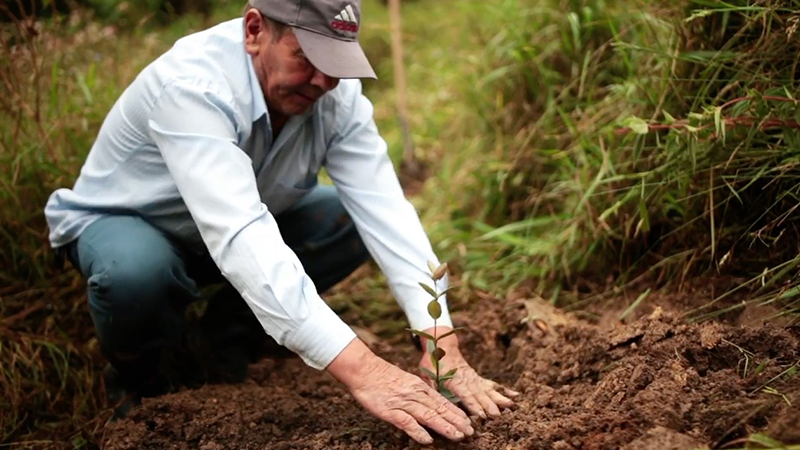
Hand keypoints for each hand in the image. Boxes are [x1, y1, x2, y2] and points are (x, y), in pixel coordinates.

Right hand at [327, 339, 474, 444]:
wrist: (365, 370)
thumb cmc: (384, 377)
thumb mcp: (406, 382)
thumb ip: (419, 393)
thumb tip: (432, 406)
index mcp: (420, 388)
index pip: (442, 402)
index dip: (456, 413)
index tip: (469, 422)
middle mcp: (415, 394)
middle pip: (439, 409)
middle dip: (456, 422)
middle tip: (470, 433)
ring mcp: (403, 402)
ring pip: (428, 415)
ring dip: (444, 426)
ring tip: (457, 436)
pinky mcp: (390, 410)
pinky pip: (406, 422)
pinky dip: (417, 431)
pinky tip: (428, 439)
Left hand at [418, 326, 518, 418]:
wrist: (442, 346)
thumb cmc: (432, 363)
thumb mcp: (427, 375)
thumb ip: (434, 388)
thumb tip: (438, 401)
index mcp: (454, 380)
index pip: (465, 394)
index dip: (473, 405)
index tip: (481, 415)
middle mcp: (467, 380)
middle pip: (480, 394)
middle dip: (489, 406)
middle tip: (497, 417)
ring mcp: (475, 379)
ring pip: (488, 390)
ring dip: (499, 399)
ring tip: (511, 406)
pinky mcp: (479, 379)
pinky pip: (493, 385)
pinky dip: (504, 390)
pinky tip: (515, 395)